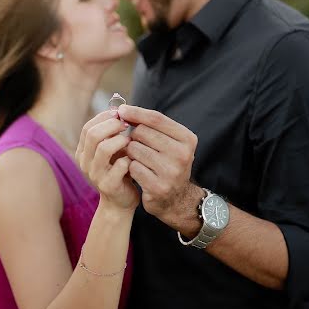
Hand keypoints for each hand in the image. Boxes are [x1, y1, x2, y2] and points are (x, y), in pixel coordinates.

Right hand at [76, 110, 139, 210]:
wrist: (120, 202)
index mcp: (84, 151)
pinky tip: (135, 159)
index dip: (104, 118)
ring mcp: (94, 175)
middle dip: (112, 125)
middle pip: (93, 135)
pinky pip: (119, 166)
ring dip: (120, 141)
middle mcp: (85, 162)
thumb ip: (113, 133)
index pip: (88, 127)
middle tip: (126, 125)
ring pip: (103, 149)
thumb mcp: (114, 150)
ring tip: (131, 141)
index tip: (120, 114)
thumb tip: (122, 108)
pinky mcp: (108, 186)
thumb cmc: (120, 171)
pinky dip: (129, 158)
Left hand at [117, 105, 203, 232]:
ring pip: (134, 149)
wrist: (176, 199)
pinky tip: (138, 172)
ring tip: (138, 159)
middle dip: (133, 136)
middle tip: (135, 144)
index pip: (156, 118)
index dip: (136, 112)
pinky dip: (130, 168)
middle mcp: (182, 154)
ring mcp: (171, 171)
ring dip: (130, 152)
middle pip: (142, 132)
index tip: (121, 110)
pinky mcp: (158, 186)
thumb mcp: (169, 142)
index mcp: (187, 139)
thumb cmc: (167, 163)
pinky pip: (132, 167)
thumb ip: (151, 126)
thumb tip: (123, 110)